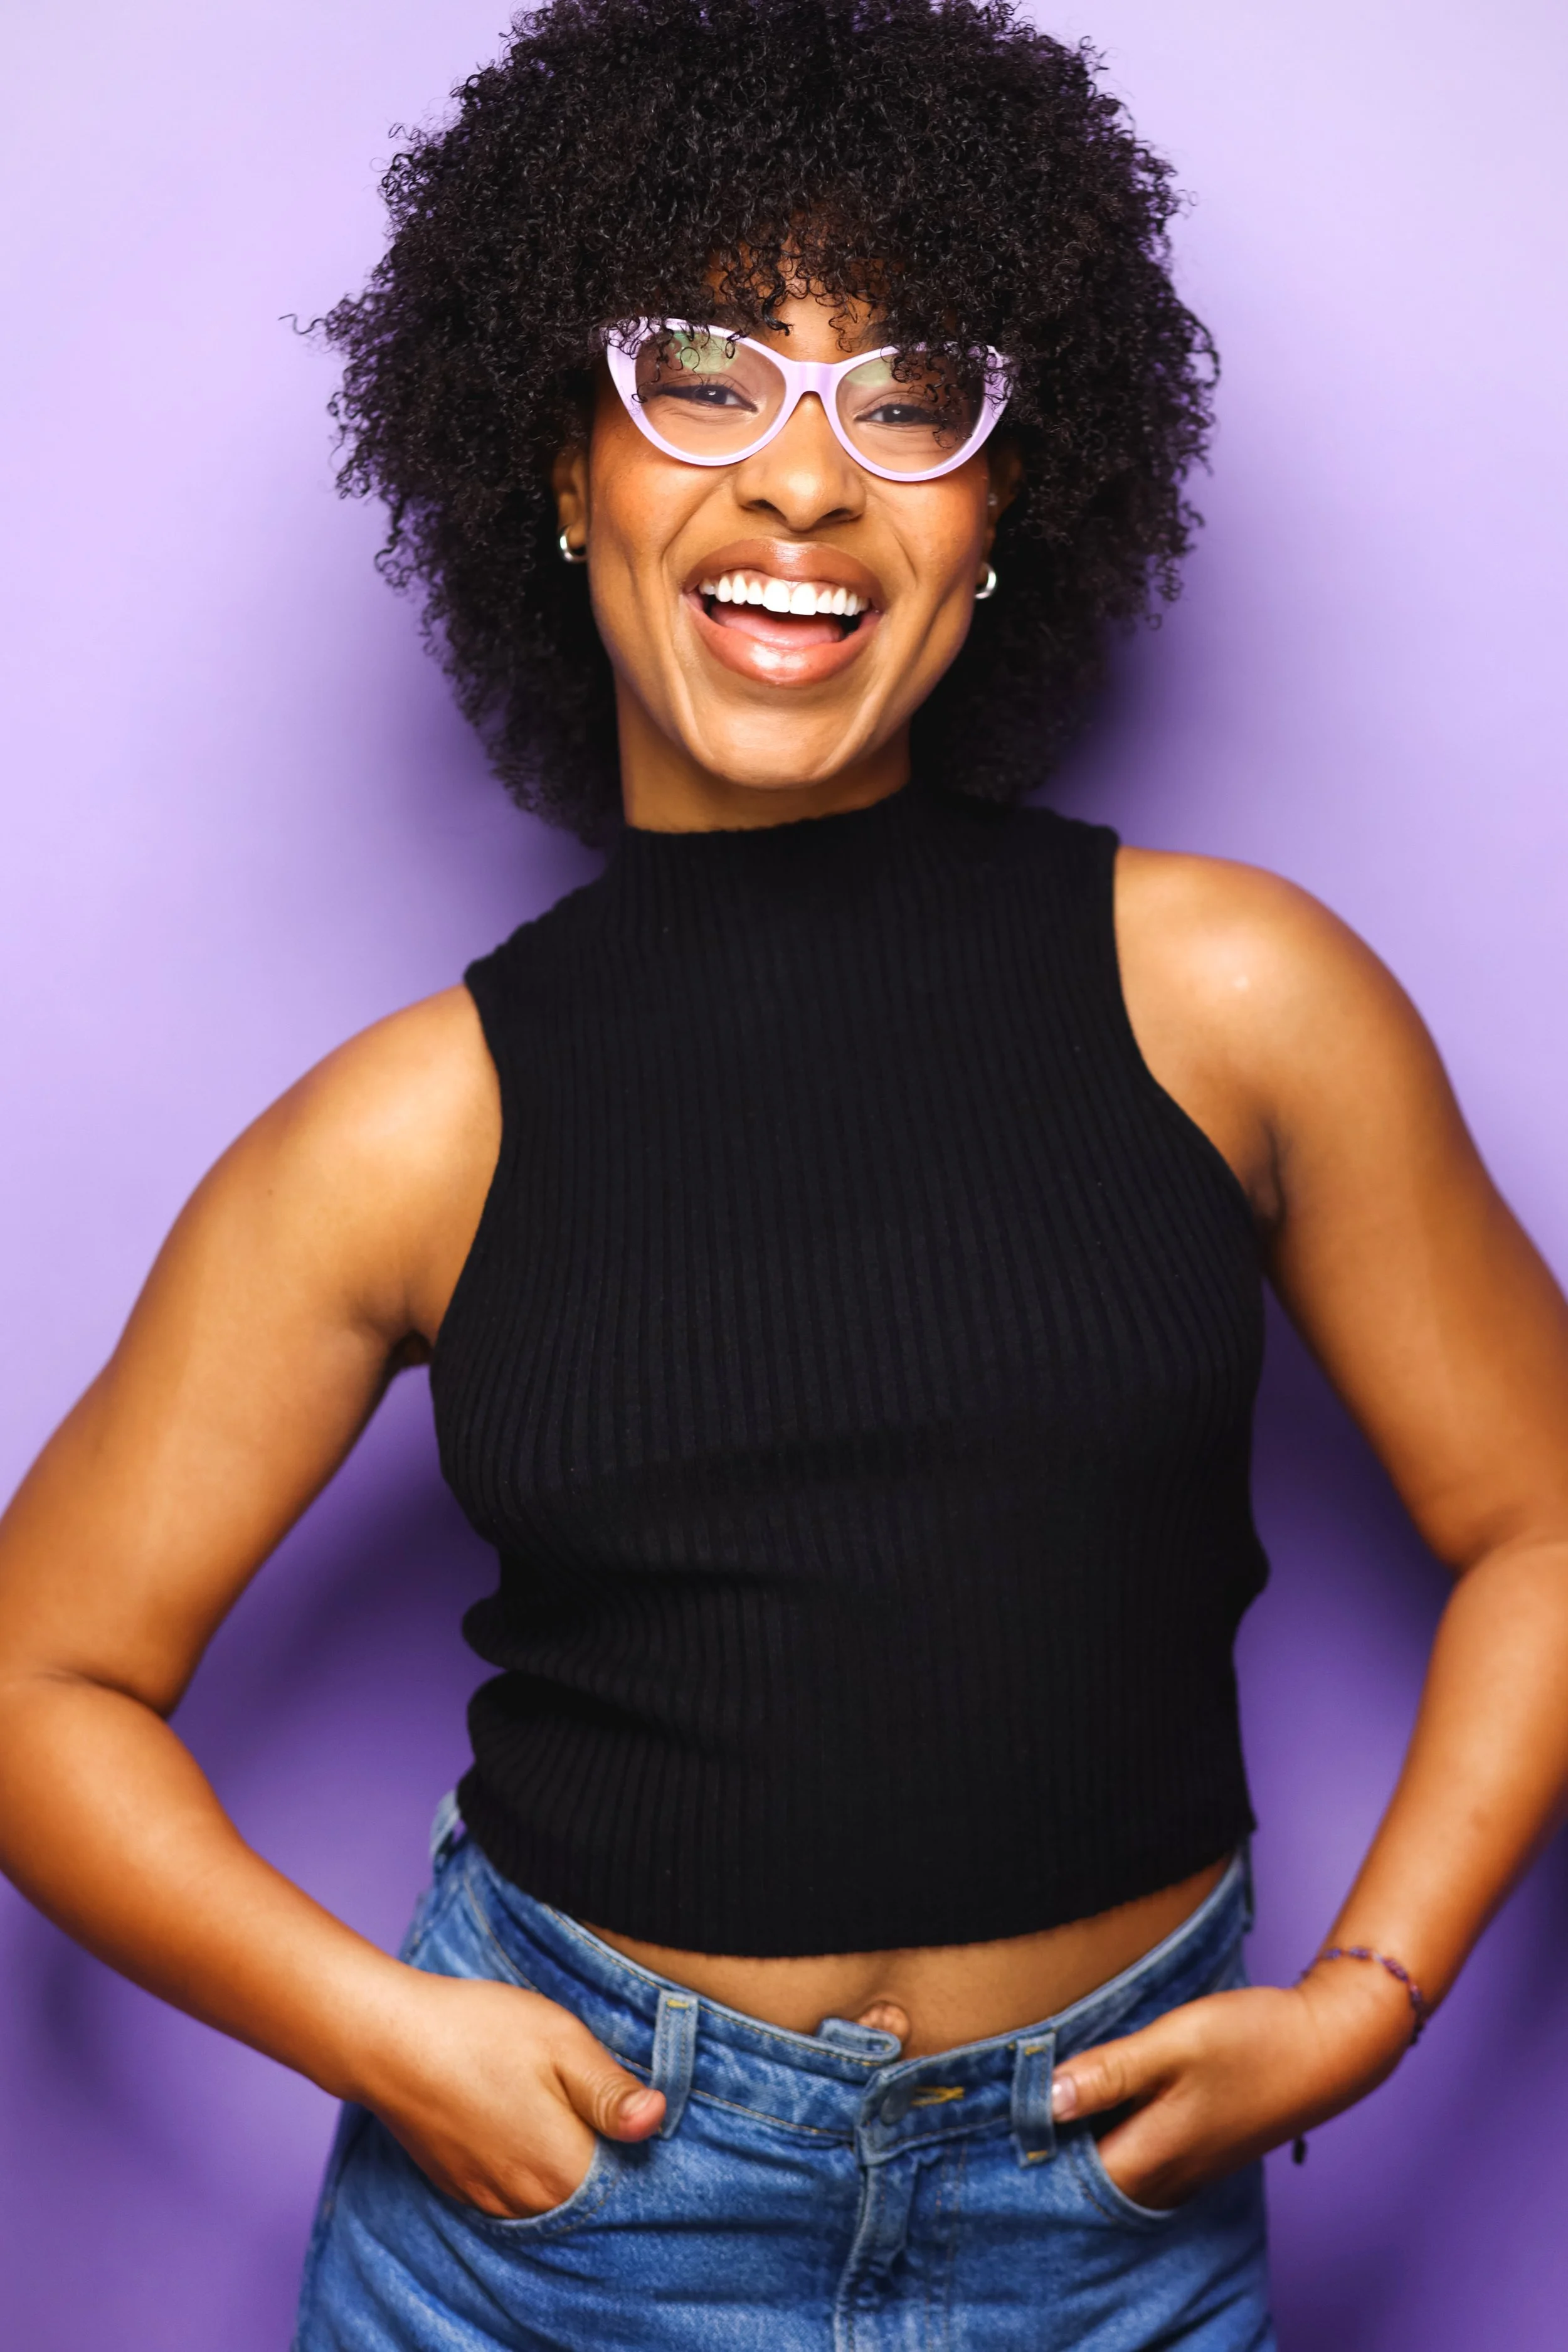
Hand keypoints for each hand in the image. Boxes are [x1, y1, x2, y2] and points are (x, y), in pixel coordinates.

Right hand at [352, 1968, 664, 2217]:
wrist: (390, 2040)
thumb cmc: (481, 2032)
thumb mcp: (562, 2043)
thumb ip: (611, 2091)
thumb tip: (658, 2120)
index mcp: (564, 2169)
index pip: (629, 2183)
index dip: (639, 2150)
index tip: (638, 2115)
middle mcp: (530, 2202)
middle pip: (591, 2196)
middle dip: (605, 2160)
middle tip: (599, 2106)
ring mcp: (491, 2200)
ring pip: (552, 2198)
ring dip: (565, 2167)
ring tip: (561, 2114)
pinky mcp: (463, 2189)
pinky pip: (514, 2195)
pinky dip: (529, 2171)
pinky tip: (523, 2127)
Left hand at [1049, 1964, 1416, 2210]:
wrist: (1328, 2047)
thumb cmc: (1252, 2040)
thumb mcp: (1173, 2042)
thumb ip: (1110, 2072)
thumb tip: (1047, 2099)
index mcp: (1154, 2155)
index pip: (1071, 2177)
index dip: (1032, 2150)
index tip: (1002, 2113)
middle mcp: (1168, 2175)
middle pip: (1089, 2179)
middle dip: (1051, 2150)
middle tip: (1013, 2105)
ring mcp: (1187, 2166)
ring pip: (1115, 2167)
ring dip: (1082, 2142)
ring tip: (1049, 2098)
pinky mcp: (1200, 2148)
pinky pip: (1140, 2154)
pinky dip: (1114, 2134)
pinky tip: (1100, 2101)